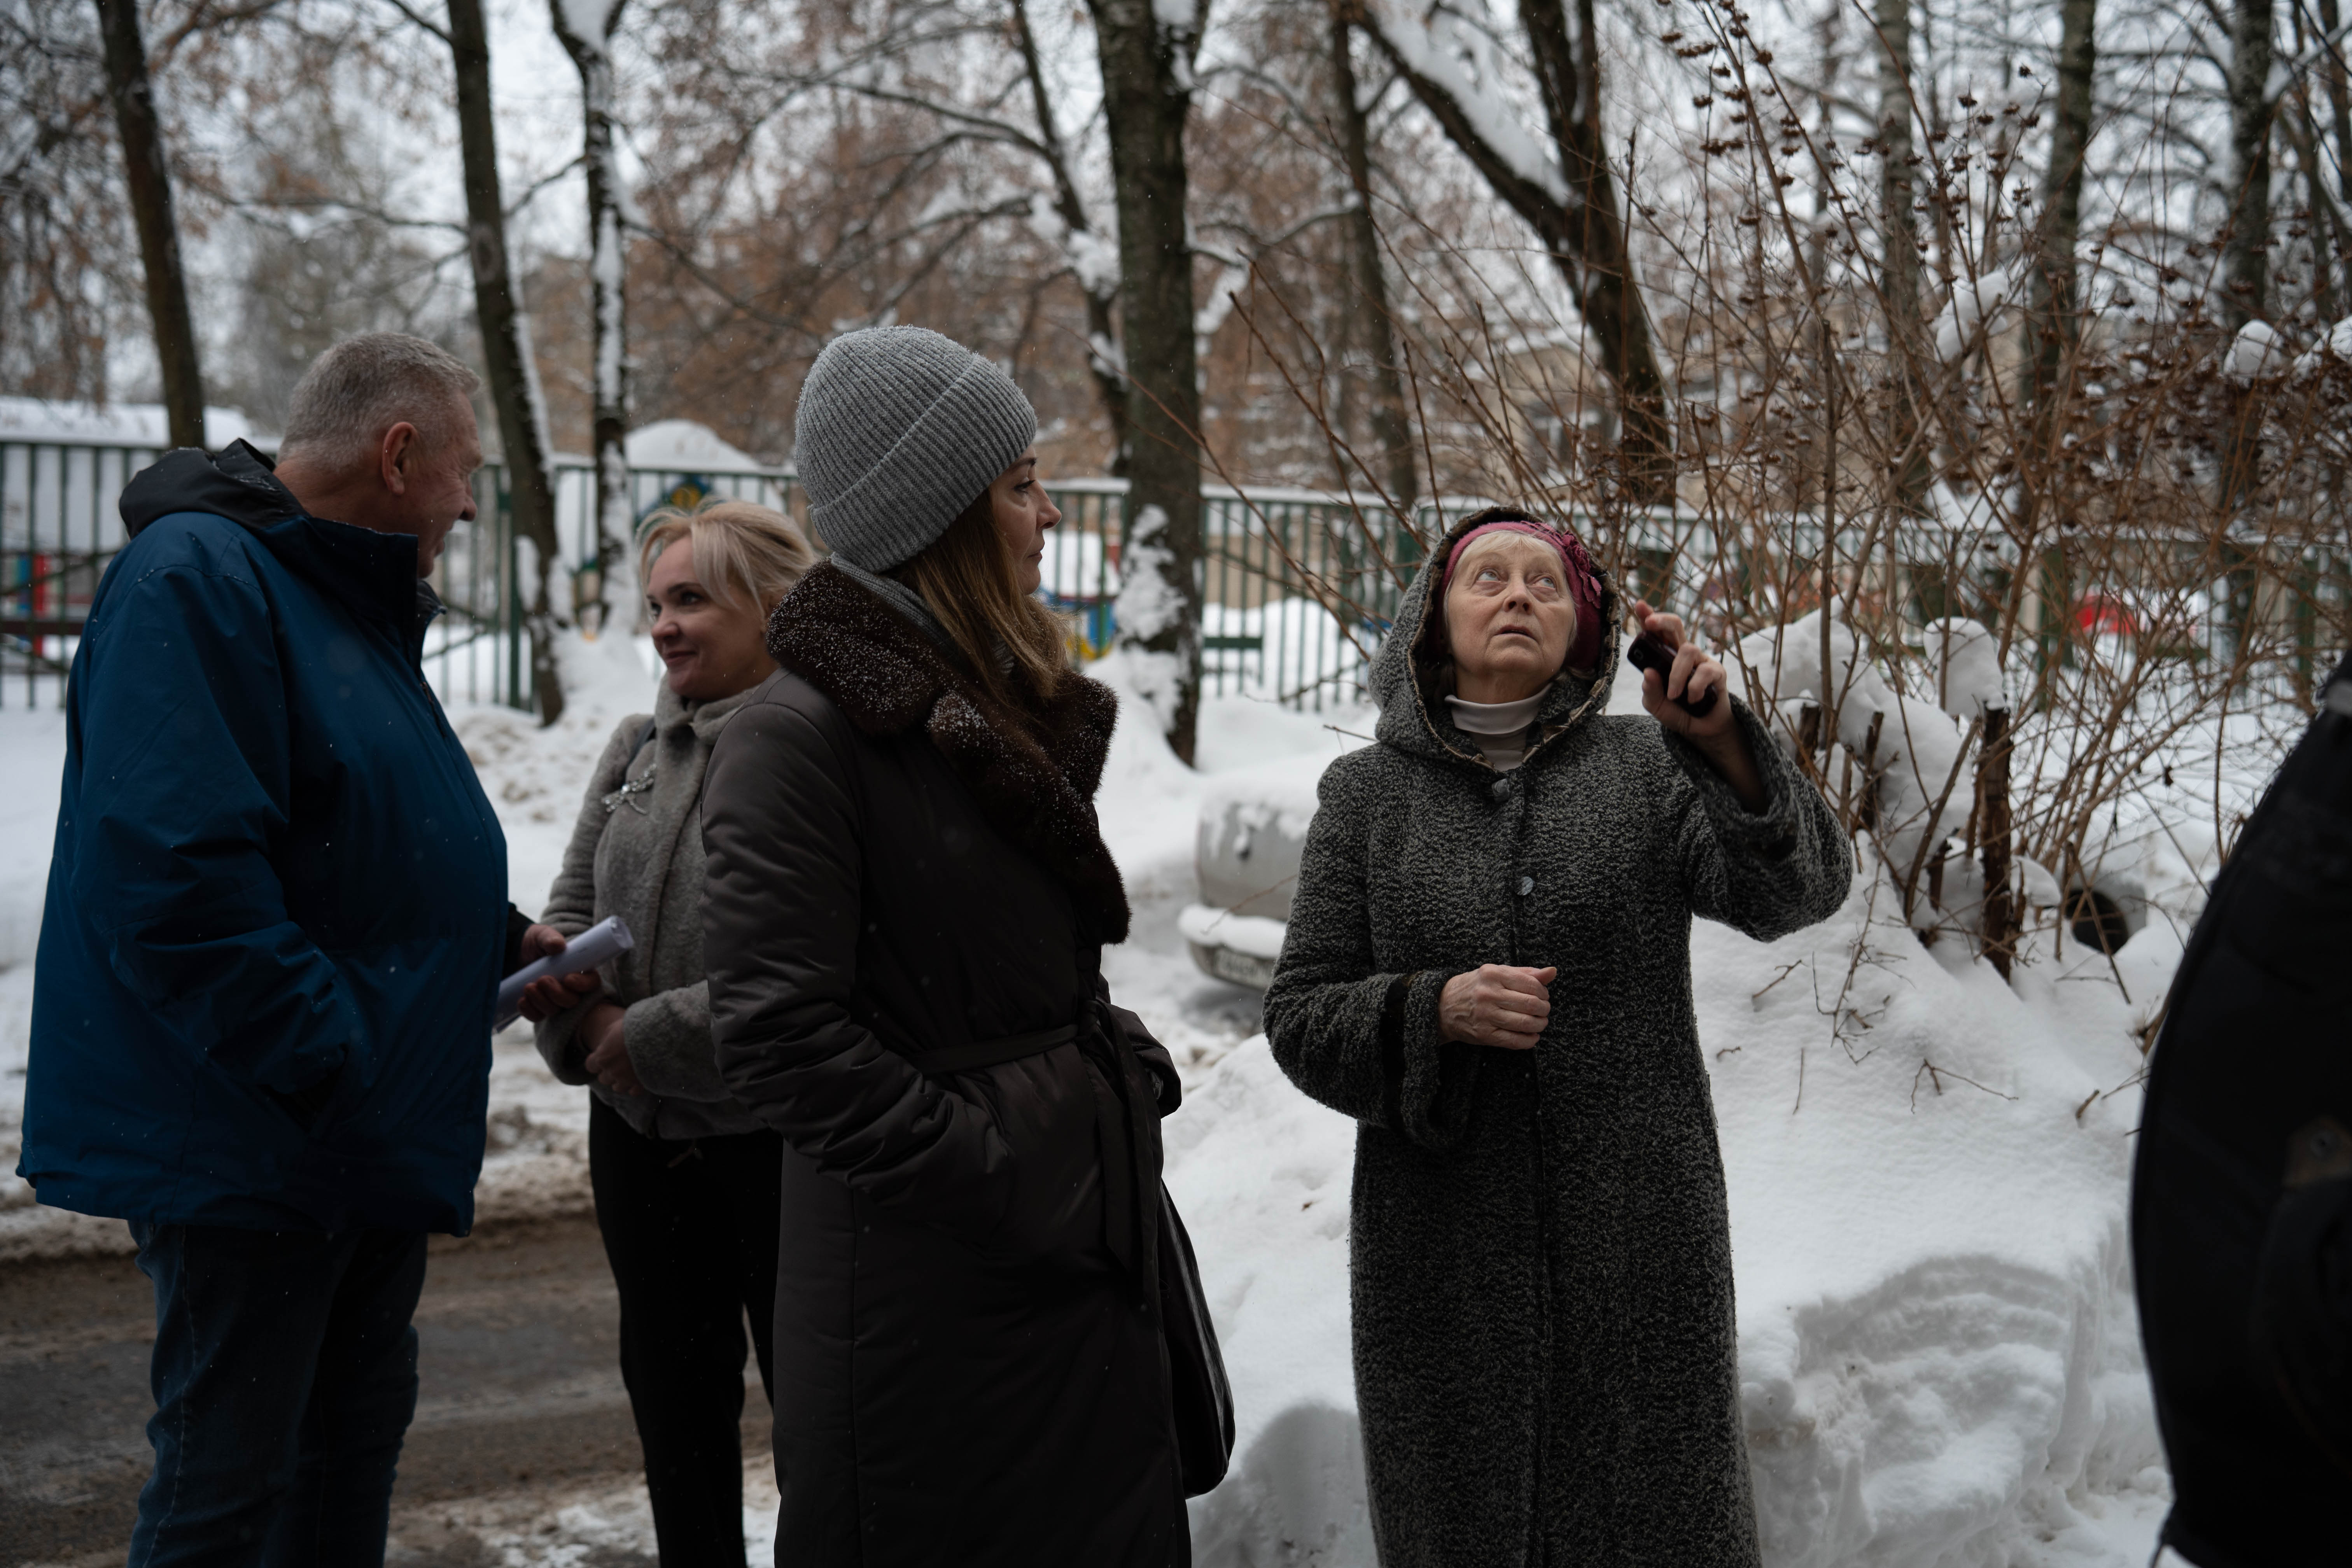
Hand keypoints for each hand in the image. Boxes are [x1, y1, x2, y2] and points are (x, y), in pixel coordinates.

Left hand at [515, 924, 599, 1022]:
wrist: (513, 951)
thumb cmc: (535, 942)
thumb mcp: (542, 935)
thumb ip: (550, 938)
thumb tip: (557, 945)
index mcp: (578, 969)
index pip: (591, 982)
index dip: (583, 984)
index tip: (568, 979)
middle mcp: (568, 988)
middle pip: (572, 1001)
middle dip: (557, 994)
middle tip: (543, 980)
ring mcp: (552, 999)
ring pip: (554, 1010)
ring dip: (541, 1001)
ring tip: (528, 987)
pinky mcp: (537, 1006)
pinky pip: (537, 1016)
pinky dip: (529, 1010)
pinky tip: (521, 1000)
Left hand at [581, 1002, 641, 1095]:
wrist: (656, 1036)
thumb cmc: (633, 1028)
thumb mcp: (614, 1028)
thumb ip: (605, 1040)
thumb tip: (604, 1045)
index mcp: (602, 1058)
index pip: (590, 1066)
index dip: (595, 1062)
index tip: (602, 1057)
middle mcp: (612, 1072)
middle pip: (603, 1078)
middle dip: (608, 1071)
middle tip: (618, 1062)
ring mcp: (626, 1080)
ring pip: (617, 1088)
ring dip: (620, 1081)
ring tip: (628, 1072)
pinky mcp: (640, 1084)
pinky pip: (633, 1092)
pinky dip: (635, 1086)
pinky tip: (639, 1078)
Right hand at [1438, 965, 1556, 1049]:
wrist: (1442, 1006)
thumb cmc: (1475, 987)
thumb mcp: (1497, 973)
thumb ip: (1525, 973)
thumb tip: (1552, 972)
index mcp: (1493, 974)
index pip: (1531, 984)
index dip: (1544, 992)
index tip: (1543, 996)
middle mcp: (1488, 993)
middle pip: (1530, 1004)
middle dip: (1544, 1009)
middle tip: (1544, 1011)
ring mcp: (1485, 1015)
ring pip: (1525, 1023)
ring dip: (1539, 1025)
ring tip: (1539, 1023)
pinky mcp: (1484, 1034)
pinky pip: (1514, 1041)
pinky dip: (1529, 1041)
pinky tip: (1532, 1037)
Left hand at [1627, 601, 1735, 742]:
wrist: (1701, 730)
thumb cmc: (1677, 711)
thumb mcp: (1656, 705)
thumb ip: (1650, 692)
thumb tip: (1648, 673)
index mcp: (1665, 656)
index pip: (1656, 633)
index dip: (1648, 617)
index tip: (1639, 605)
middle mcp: (1683, 654)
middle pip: (1676, 625)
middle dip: (1662, 620)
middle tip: (1649, 623)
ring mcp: (1701, 661)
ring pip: (1687, 650)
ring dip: (1677, 674)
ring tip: (1673, 695)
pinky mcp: (1717, 672)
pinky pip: (1705, 671)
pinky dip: (1694, 688)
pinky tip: (1692, 700)